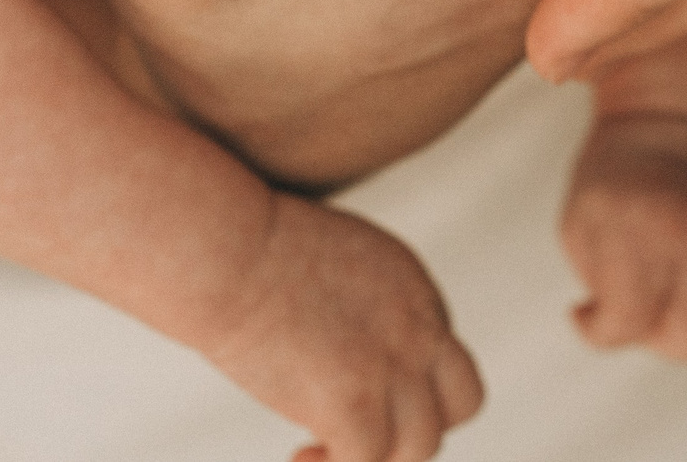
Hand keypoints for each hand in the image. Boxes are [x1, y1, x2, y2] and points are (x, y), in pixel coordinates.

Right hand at [200, 190, 482, 461]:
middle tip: (364, 429)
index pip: (440, 354)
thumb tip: (333, 343)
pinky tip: (297, 457)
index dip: (402, 383)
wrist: (222, 251)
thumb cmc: (245, 247)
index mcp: (411, 284)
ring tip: (318, 453)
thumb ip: (353, 300)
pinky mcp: (355, 402)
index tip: (347, 388)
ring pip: (422, 444)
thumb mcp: (328, 258)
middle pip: (463, 399)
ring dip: (378, 457)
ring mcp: (392, 366)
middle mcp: (418, 324)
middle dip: (419, 424)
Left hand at [560, 113, 686, 455]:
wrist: (669, 116)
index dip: (598, 330)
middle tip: (640, 315)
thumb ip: (600, 286)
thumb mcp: (581, 223)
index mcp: (644, 226)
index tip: (580, 312)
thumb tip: (618, 332)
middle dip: (660, 344)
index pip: (628, 318)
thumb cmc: (611, 180)